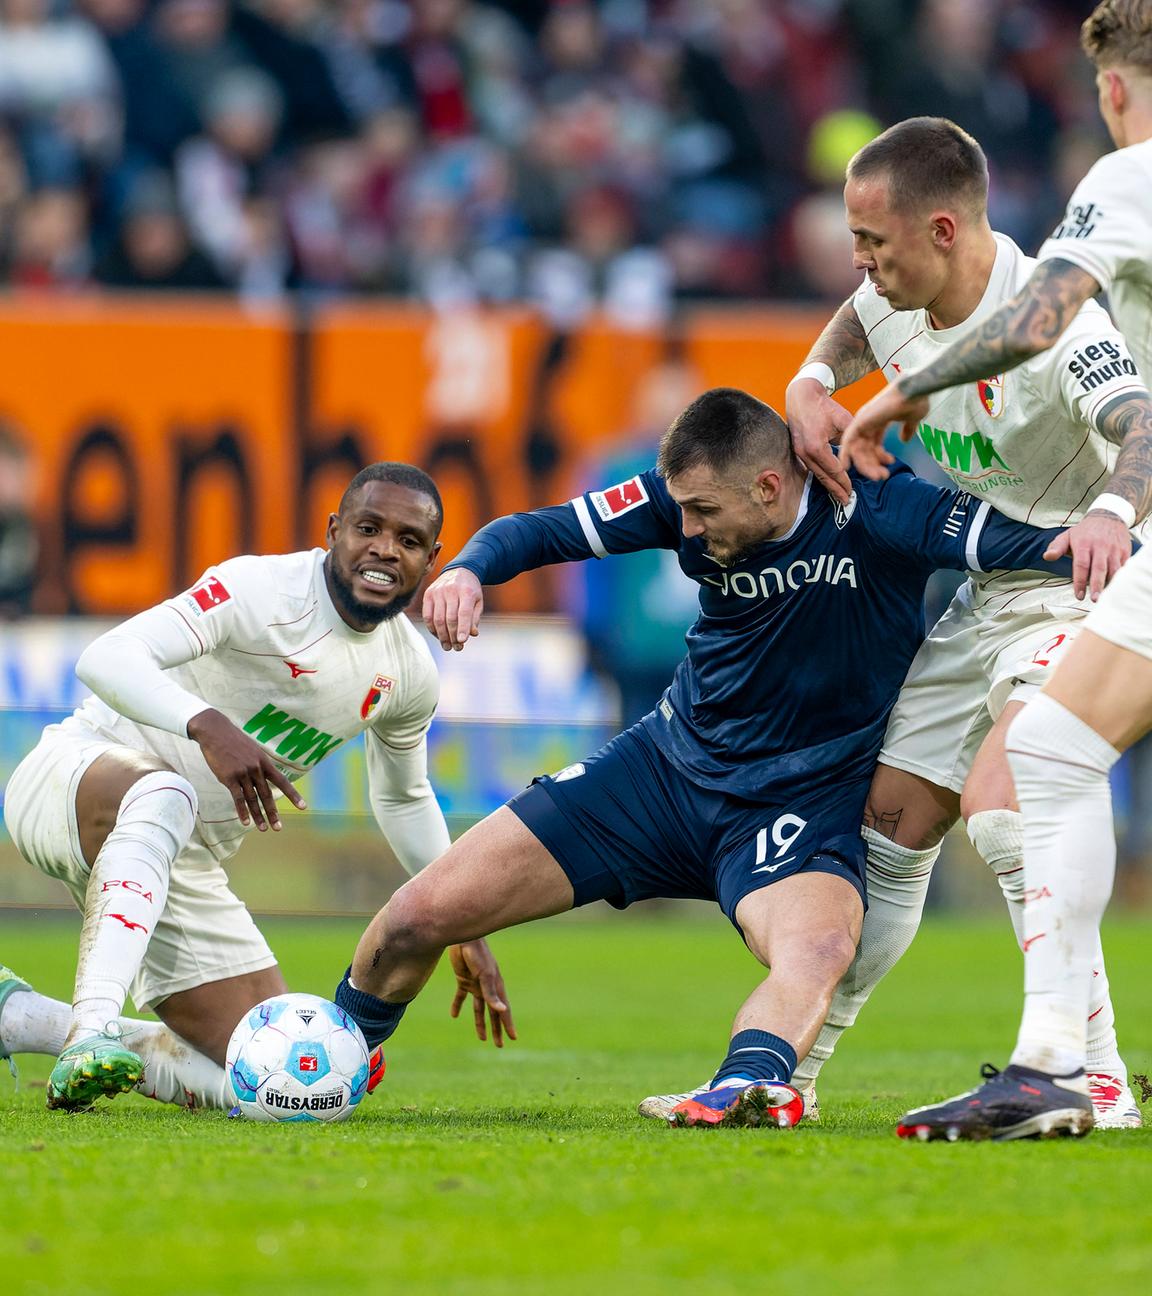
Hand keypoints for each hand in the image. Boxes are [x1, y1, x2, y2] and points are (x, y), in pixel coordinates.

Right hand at [186, 708, 306, 830]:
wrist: (216, 732)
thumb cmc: (233, 741)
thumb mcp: (253, 749)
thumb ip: (259, 764)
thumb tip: (263, 777)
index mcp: (264, 762)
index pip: (282, 781)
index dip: (293, 795)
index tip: (303, 807)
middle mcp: (256, 769)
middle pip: (267, 794)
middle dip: (273, 812)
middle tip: (278, 827)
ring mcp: (243, 773)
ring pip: (253, 799)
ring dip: (258, 816)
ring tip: (263, 829)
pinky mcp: (229, 778)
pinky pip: (237, 798)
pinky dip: (242, 811)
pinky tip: (246, 822)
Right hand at [423, 568, 483, 651]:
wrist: (459, 570)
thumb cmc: (470, 590)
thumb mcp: (478, 602)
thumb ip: (475, 618)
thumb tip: (472, 634)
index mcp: (466, 591)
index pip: (463, 613)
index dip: (462, 628)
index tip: (462, 642)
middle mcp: (450, 590)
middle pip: (449, 618)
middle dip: (453, 636)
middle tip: (457, 648)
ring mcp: (437, 592)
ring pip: (437, 619)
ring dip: (442, 636)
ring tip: (448, 646)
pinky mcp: (428, 594)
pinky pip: (427, 615)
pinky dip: (432, 628)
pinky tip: (438, 636)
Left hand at [448, 939, 515, 1046]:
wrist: (463, 939)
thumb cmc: (477, 954)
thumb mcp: (485, 975)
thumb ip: (492, 993)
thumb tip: (502, 1009)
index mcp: (496, 986)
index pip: (503, 1010)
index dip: (507, 1024)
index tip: (513, 1038)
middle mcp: (488, 987)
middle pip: (492, 1012)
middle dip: (496, 1029)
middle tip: (499, 1045)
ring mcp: (476, 984)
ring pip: (479, 1009)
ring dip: (480, 1023)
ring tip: (482, 1038)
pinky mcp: (463, 980)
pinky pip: (461, 997)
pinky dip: (458, 1006)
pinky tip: (454, 1015)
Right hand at [785, 378, 853, 503]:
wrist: (801, 396)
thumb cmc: (823, 406)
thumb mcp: (843, 420)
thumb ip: (851, 439)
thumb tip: (861, 455)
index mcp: (816, 446)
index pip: (833, 470)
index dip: (844, 481)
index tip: (852, 491)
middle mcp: (805, 453)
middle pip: (823, 478)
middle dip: (835, 491)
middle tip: (846, 502)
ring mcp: (799, 453)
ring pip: (816, 475)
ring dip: (828, 486)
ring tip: (838, 496)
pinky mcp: (797, 451)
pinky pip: (811, 469)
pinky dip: (821, 477)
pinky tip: (828, 483)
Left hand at [840, 385, 929, 479]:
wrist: (915, 391)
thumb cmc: (915, 400)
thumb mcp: (912, 420)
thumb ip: (907, 429)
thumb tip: (905, 439)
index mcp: (879, 420)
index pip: (873, 444)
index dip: (879, 457)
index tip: (890, 463)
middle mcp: (868, 421)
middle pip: (864, 450)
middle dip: (873, 465)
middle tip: (882, 476)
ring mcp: (863, 421)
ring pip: (858, 449)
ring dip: (866, 465)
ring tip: (879, 476)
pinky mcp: (860, 421)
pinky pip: (847, 441)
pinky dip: (845, 454)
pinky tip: (845, 466)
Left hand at [1044, 510, 1131, 601]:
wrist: (1108, 516)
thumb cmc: (1085, 531)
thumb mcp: (1067, 535)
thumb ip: (1056, 547)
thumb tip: (1047, 556)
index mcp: (1083, 544)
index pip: (1081, 565)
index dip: (1080, 581)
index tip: (1079, 595)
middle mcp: (1100, 546)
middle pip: (1099, 568)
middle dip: (1097, 585)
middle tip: (1094, 599)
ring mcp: (1114, 549)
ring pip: (1114, 569)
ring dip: (1110, 584)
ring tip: (1105, 596)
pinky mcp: (1125, 551)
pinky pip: (1124, 567)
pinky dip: (1121, 578)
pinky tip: (1116, 587)